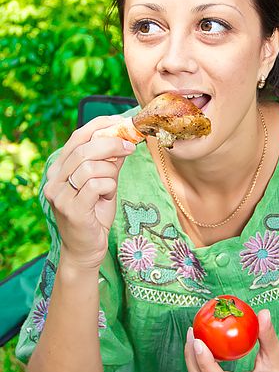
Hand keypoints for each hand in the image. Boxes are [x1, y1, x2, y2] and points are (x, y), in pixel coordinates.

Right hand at [43, 115, 135, 270]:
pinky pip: (96, 185)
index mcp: (60, 168)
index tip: (122, 122)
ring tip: (111, 185)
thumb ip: (110, 163)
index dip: (101, 125)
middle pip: (84, 148)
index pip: (78, 136)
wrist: (86, 250)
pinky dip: (108, 187)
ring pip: (90, 166)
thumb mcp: (104, 184)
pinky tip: (107, 197)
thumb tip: (126, 139)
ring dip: (110, 172)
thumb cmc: (95, 215)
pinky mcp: (71, 209)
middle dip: (112, 144)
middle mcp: (54, 179)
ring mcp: (59, 194)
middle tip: (131, 147)